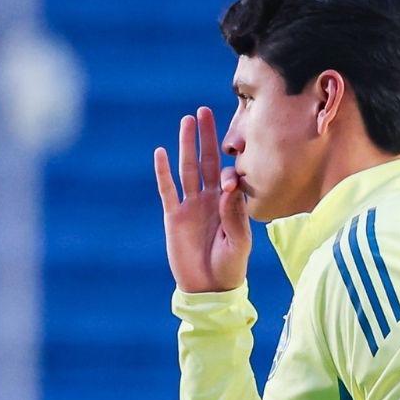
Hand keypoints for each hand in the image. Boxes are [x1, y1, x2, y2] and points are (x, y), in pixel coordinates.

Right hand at [154, 106, 250, 293]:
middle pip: (208, 161)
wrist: (208, 289)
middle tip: (204, 110)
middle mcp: (209, 200)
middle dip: (207, 136)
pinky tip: (160, 151)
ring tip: (187, 120)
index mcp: (229, 204)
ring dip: (187, 145)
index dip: (230, 173)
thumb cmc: (230, 267)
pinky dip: (163, 171)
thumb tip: (228, 187)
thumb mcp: (239, 243)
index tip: (230, 182)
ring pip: (188, 168)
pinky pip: (167, 189)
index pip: (229, 177)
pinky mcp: (173, 216)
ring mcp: (190, 206)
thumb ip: (235, 216)